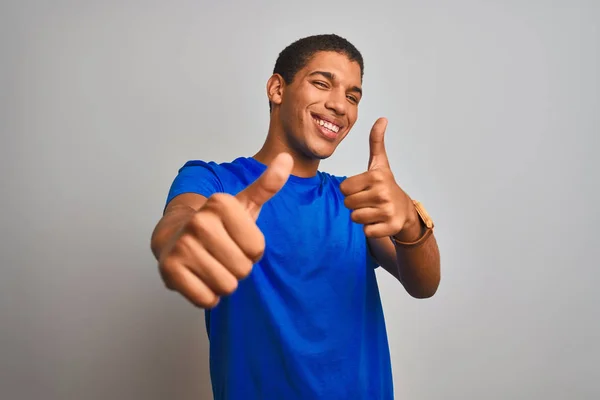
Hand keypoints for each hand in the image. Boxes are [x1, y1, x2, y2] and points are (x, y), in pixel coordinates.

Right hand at [159, 153, 293, 307]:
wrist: (174, 236)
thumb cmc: (217, 224)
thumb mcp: (244, 204)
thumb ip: (267, 185)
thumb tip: (287, 159)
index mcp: (220, 203)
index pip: (258, 249)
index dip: (251, 250)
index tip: (235, 239)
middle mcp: (199, 222)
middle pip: (243, 269)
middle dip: (237, 268)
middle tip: (221, 254)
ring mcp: (182, 245)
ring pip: (226, 286)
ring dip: (223, 282)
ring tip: (211, 265)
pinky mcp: (170, 270)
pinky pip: (207, 299)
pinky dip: (207, 295)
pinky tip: (198, 277)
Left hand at [340, 118, 418, 238]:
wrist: (406, 211)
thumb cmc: (386, 185)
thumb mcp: (380, 163)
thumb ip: (376, 141)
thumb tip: (382, 118)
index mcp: (376, 177)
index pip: (344, 188)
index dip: (351, 190)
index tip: (364, 188)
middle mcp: (382, 193)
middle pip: (347, 204)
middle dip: (355, 204)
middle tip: (369, 200)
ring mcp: (387, 211)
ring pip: (355, 218)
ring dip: (362, 217)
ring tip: (374, 210)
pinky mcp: (390, 227)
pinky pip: (365, 232)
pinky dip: (370, 229)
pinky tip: (379, 222)